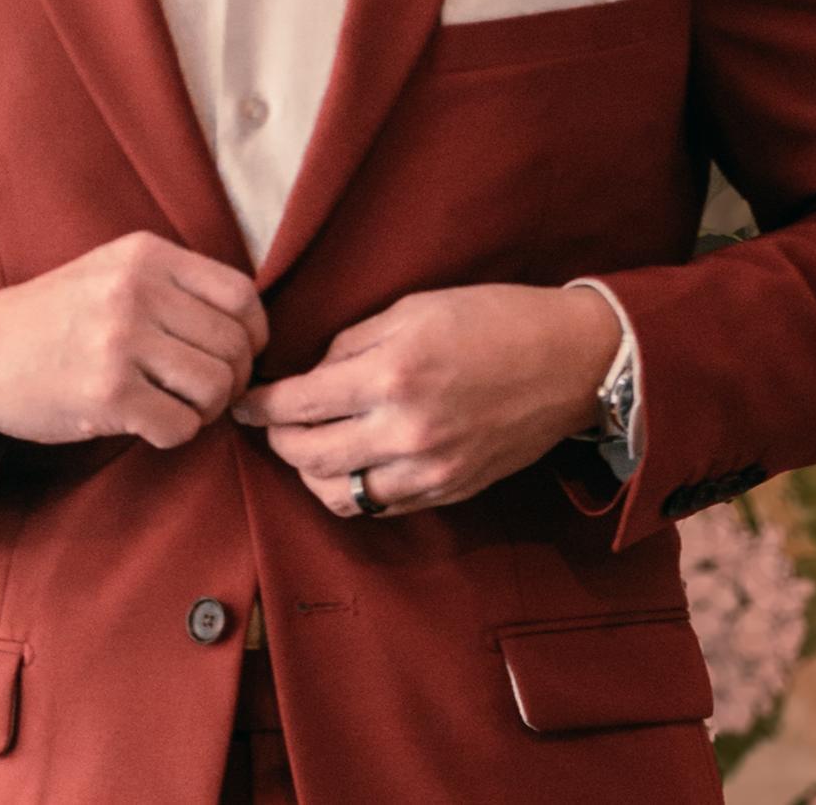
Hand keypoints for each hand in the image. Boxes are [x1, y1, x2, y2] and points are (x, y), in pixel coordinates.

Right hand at [0, 230, 268, 448]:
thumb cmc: (58, 318)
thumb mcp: (114, 270)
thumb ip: (177, 285)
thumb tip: (251, 327)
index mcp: (146, 255)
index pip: (241, 294)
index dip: (254, 334)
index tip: (237, 355)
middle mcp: (136, 291)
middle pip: (235, 345)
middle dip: (232, 380)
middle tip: (205, 392)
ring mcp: (121, 342)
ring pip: (216, 387)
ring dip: (206, 409)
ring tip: (177, 406)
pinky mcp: (107, 394)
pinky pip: (180, 425)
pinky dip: (175, 433)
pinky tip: (149, 423)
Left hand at [228, 283, 619, 517]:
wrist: (572, 360)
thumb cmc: (494, 319)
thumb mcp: (414, 308)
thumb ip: (351, 344)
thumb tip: (310, 375)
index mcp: (391, 375)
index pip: (297, 405)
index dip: (259, 406)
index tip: (243, 403)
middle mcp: (406, 432)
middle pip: (308, 458)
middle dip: (278, 440)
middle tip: (273, 423)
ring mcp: (430, 470)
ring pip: (339, 496)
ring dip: (312, 474)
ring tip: (310, 447)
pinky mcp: (450, 490)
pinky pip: (381, 507)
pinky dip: (355, 491)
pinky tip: (353, 464)